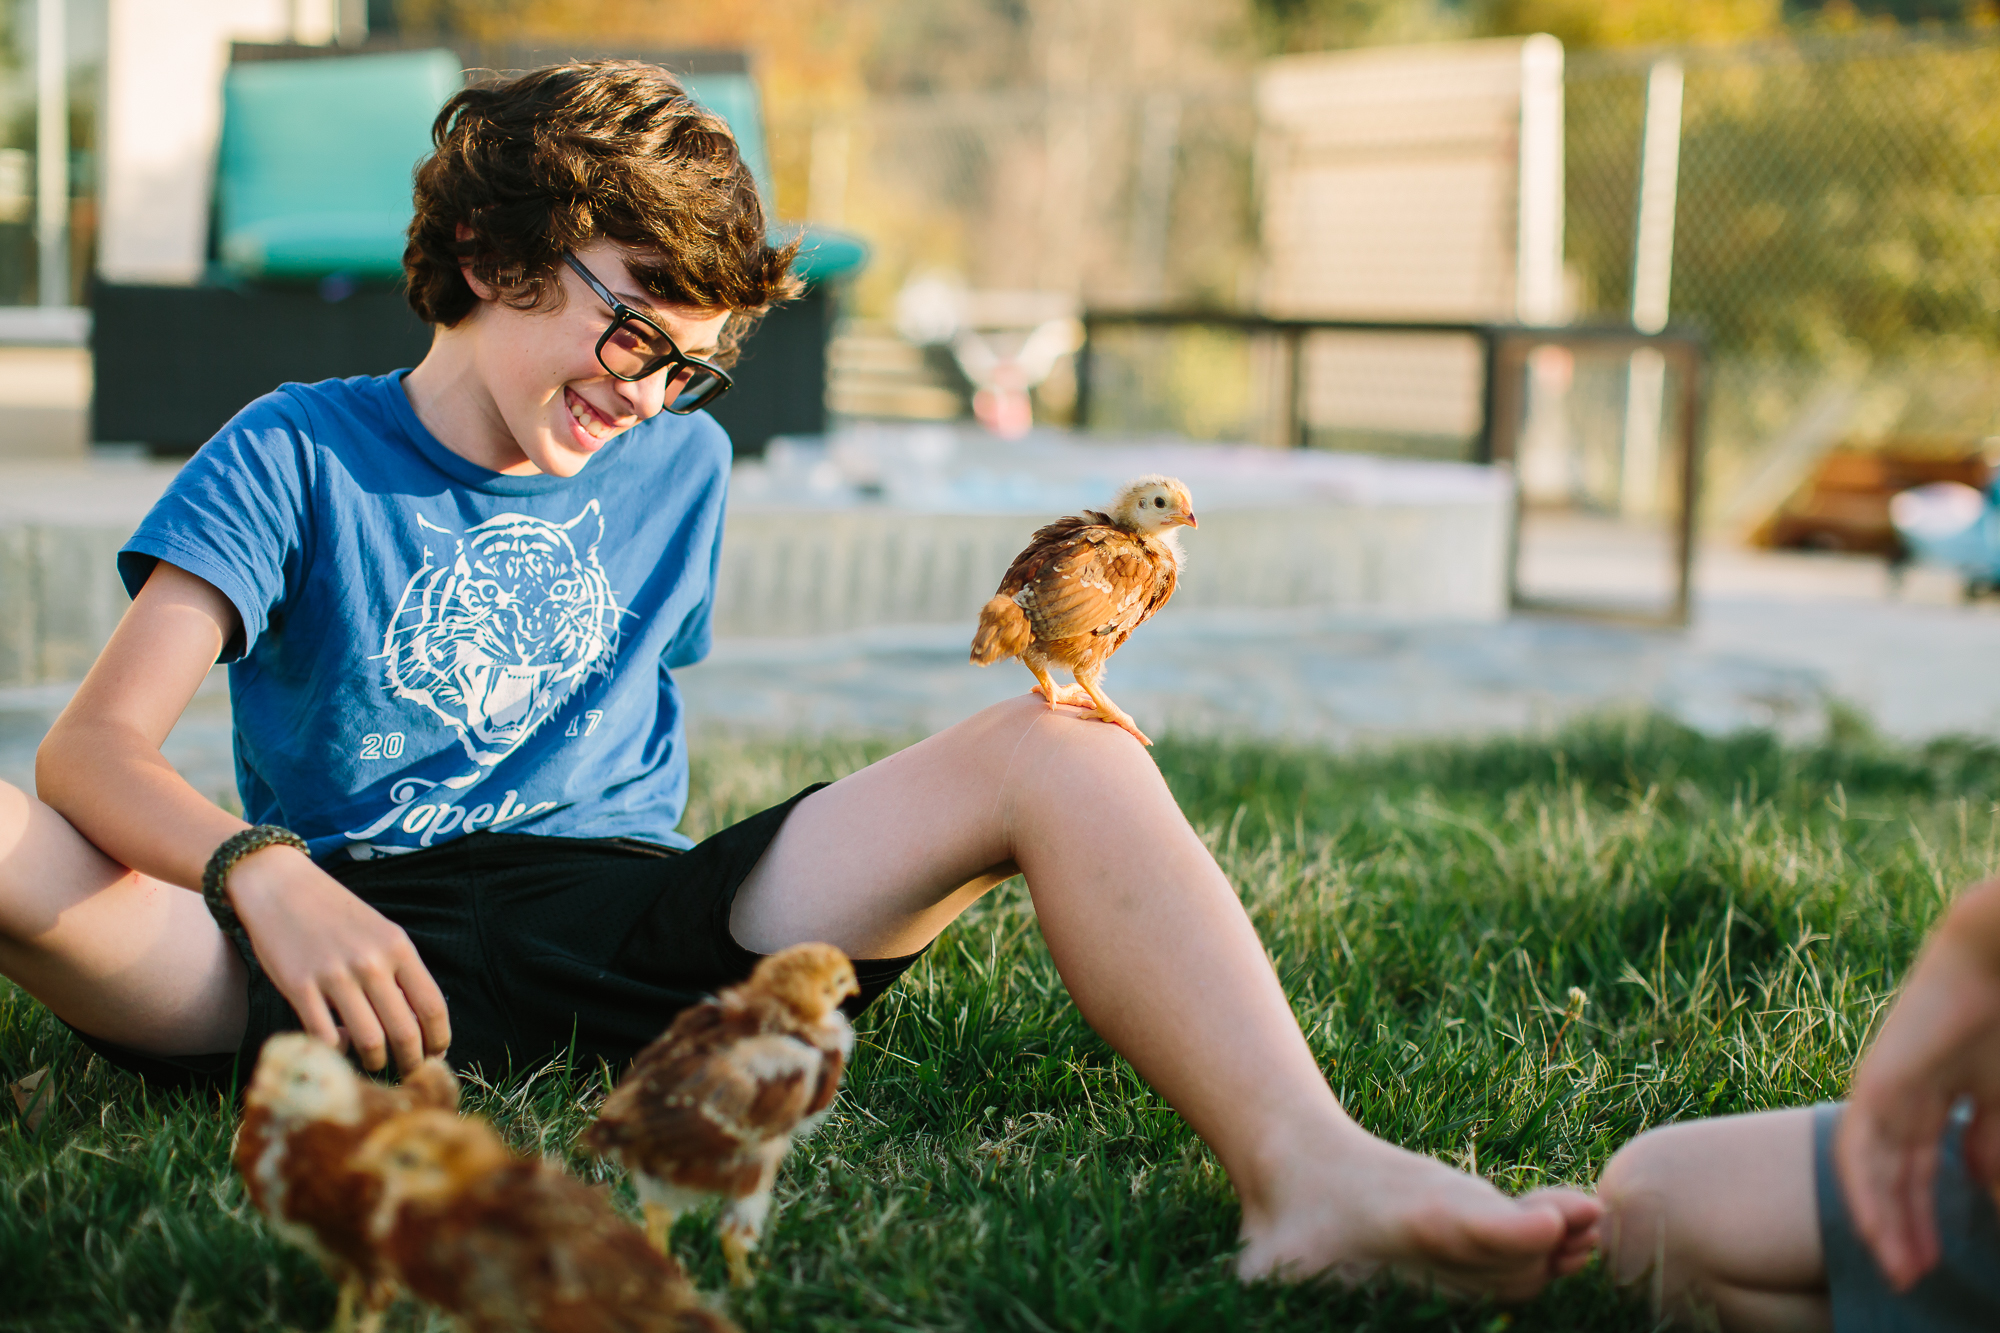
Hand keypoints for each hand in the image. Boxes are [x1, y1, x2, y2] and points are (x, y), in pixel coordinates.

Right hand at [226, 844, 450, 1071]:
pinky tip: (339, 1044)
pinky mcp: (298, 987)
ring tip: (374, 1062)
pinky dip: (337, 1051)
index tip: (436, 1055)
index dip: (439, 1039)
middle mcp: (371, 962)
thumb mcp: (381, 932)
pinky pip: (325, 1037)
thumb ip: (400, 971)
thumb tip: (421, 1022)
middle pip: (405, 1031)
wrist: (281, 887)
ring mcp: (334, 975)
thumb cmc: (335, 913)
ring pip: (369, 1041)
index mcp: (398, 947)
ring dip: (375, 1061)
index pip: (433, 1006)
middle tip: (407, 1071)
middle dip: (411, 1061)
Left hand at [1835, 880, 1999, 1288]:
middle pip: (1894, 1171)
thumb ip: (1993, 1144)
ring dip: (1883, 1219)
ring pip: (1874, 1167)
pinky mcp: (1875, 1082)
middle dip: (1903, 1224)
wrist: (1996, 961)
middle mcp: (1901, 1091)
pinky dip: (1865, 1191)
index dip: (1927, 1211)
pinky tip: (1875, 1231)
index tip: (1934, 1258)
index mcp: (1933, 1089)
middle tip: (1908, 1276)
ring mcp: (1885, 1086)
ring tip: (1897, 1268)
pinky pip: (1860, 1148)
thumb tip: (1989, 1195)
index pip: (1922, 1162)